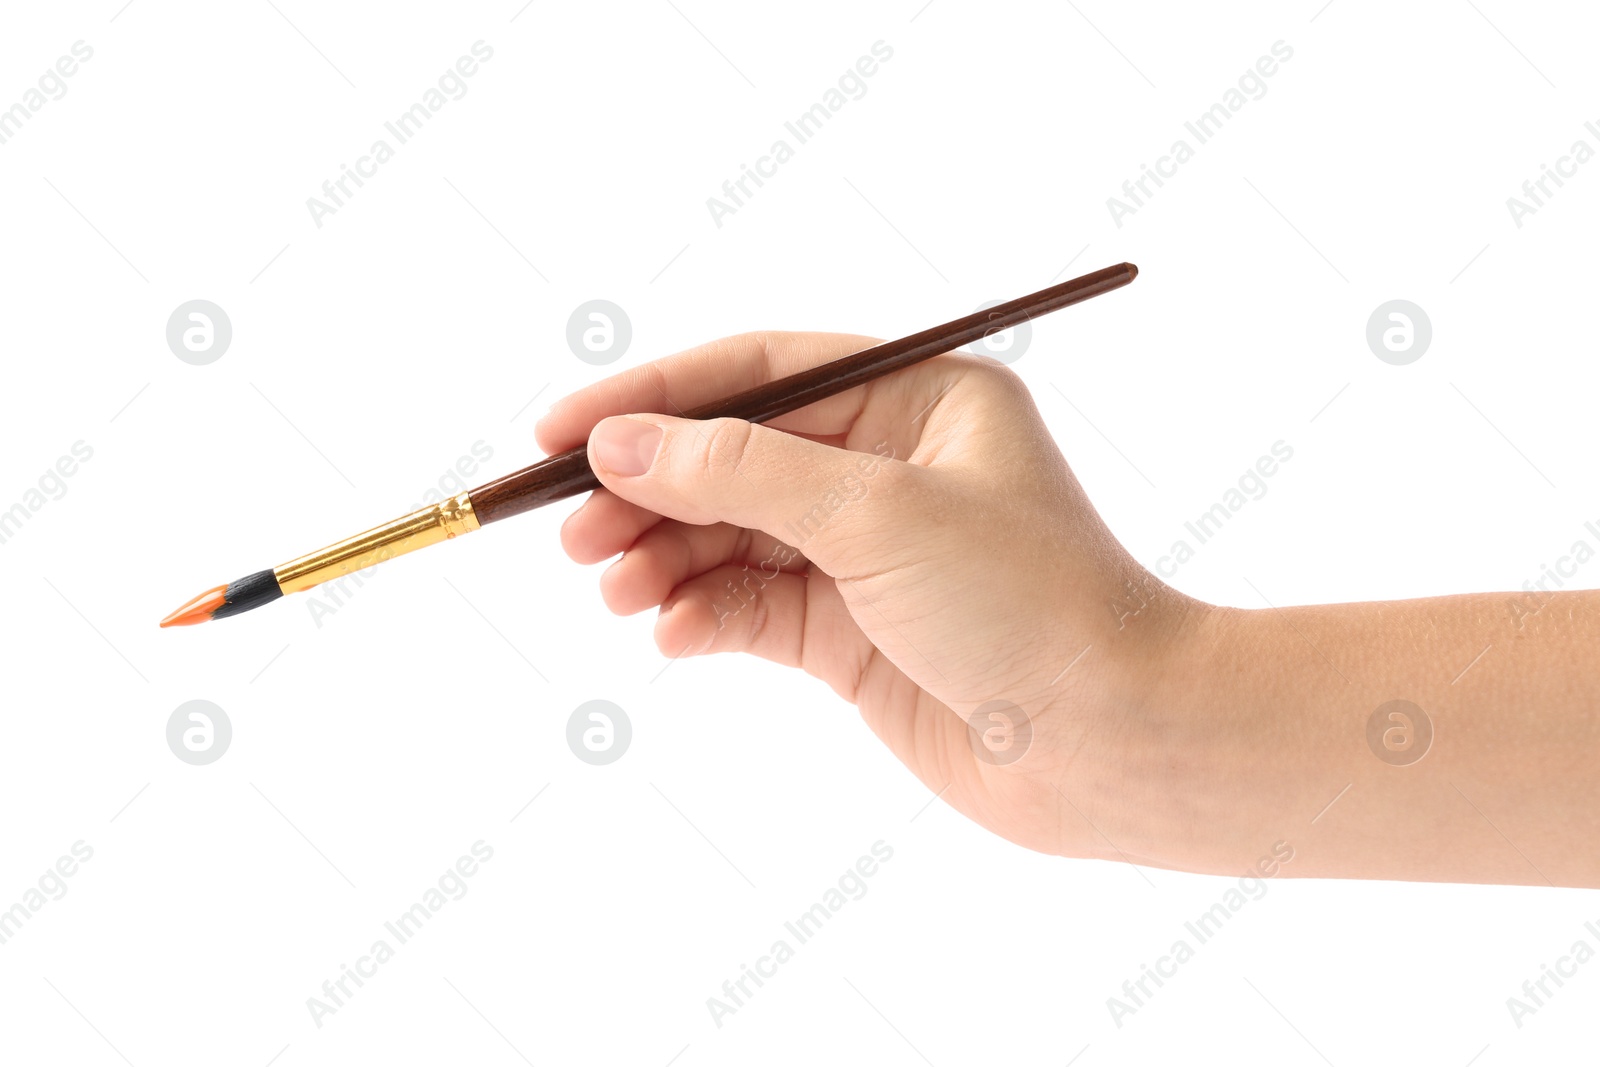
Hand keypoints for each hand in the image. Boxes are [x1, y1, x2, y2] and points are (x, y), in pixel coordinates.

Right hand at [537, 332, 1207, 858]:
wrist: (1112, 744)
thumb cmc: (1030, 603)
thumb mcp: (877, 513)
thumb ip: (741, 472)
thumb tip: (622, 446)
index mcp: (917, 397)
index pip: (760, 374)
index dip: (655, 398)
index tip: (560, 434)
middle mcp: (887, 465)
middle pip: (732, 457)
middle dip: (648, 491)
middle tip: (573, 533)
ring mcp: (865, 552)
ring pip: (730, 536)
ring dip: (662, 558)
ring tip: (609, 586)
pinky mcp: (849, 631)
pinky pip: (749, 608)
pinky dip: (701, 617)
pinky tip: (670, 635)